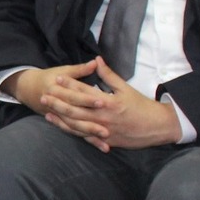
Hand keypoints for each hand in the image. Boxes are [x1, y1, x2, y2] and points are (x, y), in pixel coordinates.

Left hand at [17, 57, 180, 151]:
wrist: (156, 127)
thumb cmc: (142, 106)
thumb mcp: (126, 88)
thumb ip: (109, 75)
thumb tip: (97, 59)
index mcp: (108, 101)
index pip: (84, 91)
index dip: (69, 84)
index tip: (57, 78)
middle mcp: (103, 116)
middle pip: (75, 108)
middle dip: (58, 101)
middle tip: (43, 95)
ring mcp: (102, 129)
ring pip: (76, 123)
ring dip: (59, 117)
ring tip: (46, 110)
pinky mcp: (103, 139)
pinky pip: (83, 135)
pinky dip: (70, 130)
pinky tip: (60, 125)